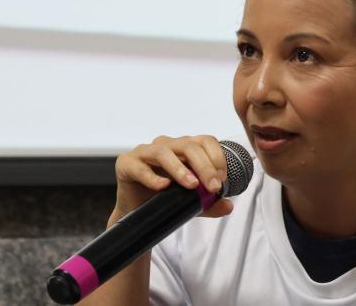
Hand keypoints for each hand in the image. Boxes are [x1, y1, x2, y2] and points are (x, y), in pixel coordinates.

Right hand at [111, 135, 232, 225]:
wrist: (135, 214)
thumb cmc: (163, 199)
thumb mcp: (190, 202)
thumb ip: (208, 203)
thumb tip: (229, 206)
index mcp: (183, 147)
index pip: (204, 141)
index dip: (216, 156)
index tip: (222, 178)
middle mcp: (165, 145)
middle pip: (188, 145)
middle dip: (204, 166)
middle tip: (213, 187)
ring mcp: (144, 152)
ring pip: (164, 152)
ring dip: (180, 169)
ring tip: (192, 185)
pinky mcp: (126, 163)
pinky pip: (140, 167)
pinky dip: (152, 177)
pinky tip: (163, 187)